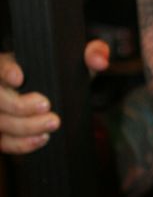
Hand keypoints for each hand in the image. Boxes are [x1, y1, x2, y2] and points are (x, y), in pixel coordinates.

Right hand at [0, 39, 109, 154]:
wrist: (62, 100)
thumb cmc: (64, 77)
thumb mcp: (78, 62)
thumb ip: (93, 53)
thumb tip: (99, 60)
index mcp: (11, 65)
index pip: (0, 67)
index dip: (5, 72)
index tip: (19, 77)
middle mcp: (2, 89)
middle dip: (19, 104)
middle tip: (46, 106)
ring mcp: (2, 113)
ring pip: (1, 122)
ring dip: (24, 126)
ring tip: (52, 124)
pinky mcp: (5, 133)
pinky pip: (5, 142)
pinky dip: (21, 144)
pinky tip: (42, 139)